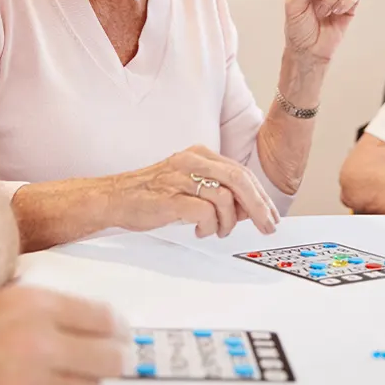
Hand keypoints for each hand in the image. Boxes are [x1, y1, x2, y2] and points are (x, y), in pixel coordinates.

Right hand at [0, 286, 127, 384]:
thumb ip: (26, 309)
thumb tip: (56, 319)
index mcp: (31, 307)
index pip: (100, 316)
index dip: (114, 326)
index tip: (119, 331)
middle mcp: (38, 344)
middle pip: (107, 356)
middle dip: (114, 357)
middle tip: (118, 358)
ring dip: (89, 382)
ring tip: (82, 377)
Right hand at [107, 145, 279, 237]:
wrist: (115, 197)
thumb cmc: (151, 193)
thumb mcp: (188, 184)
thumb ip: (216, 191)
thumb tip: (247, 210)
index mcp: (199, 154)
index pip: (240, 171)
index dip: (260, 195)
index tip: (270, 214)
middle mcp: (191, 161)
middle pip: (239, 180)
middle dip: (258, 207)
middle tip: (267, 226)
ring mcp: (180, 178)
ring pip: (224, 198)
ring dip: (227, 222)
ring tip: (217, 231)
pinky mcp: (171, 198)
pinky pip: (204, 212)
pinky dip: (209, 226)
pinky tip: (200, 230)